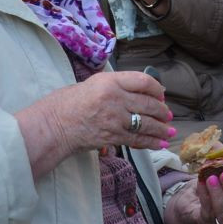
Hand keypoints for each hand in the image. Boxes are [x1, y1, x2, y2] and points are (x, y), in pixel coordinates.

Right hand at [14, 69, 171, 177]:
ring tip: (169, 131)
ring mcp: (114, 119)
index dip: (157, 89)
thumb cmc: (69, 102)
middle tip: (168, 115)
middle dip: (162, 111)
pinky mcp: (112, 136)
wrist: (53, 124)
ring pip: (146, 124)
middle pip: (148, 104)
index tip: (161, 95)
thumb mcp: (94, 84)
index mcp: (110, 81)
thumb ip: (117, 86)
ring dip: (161, 129)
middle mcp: (115, 98)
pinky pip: (137, 139)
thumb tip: (141, 93)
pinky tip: (160, 142)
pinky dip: (151, 142)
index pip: (143, 81)